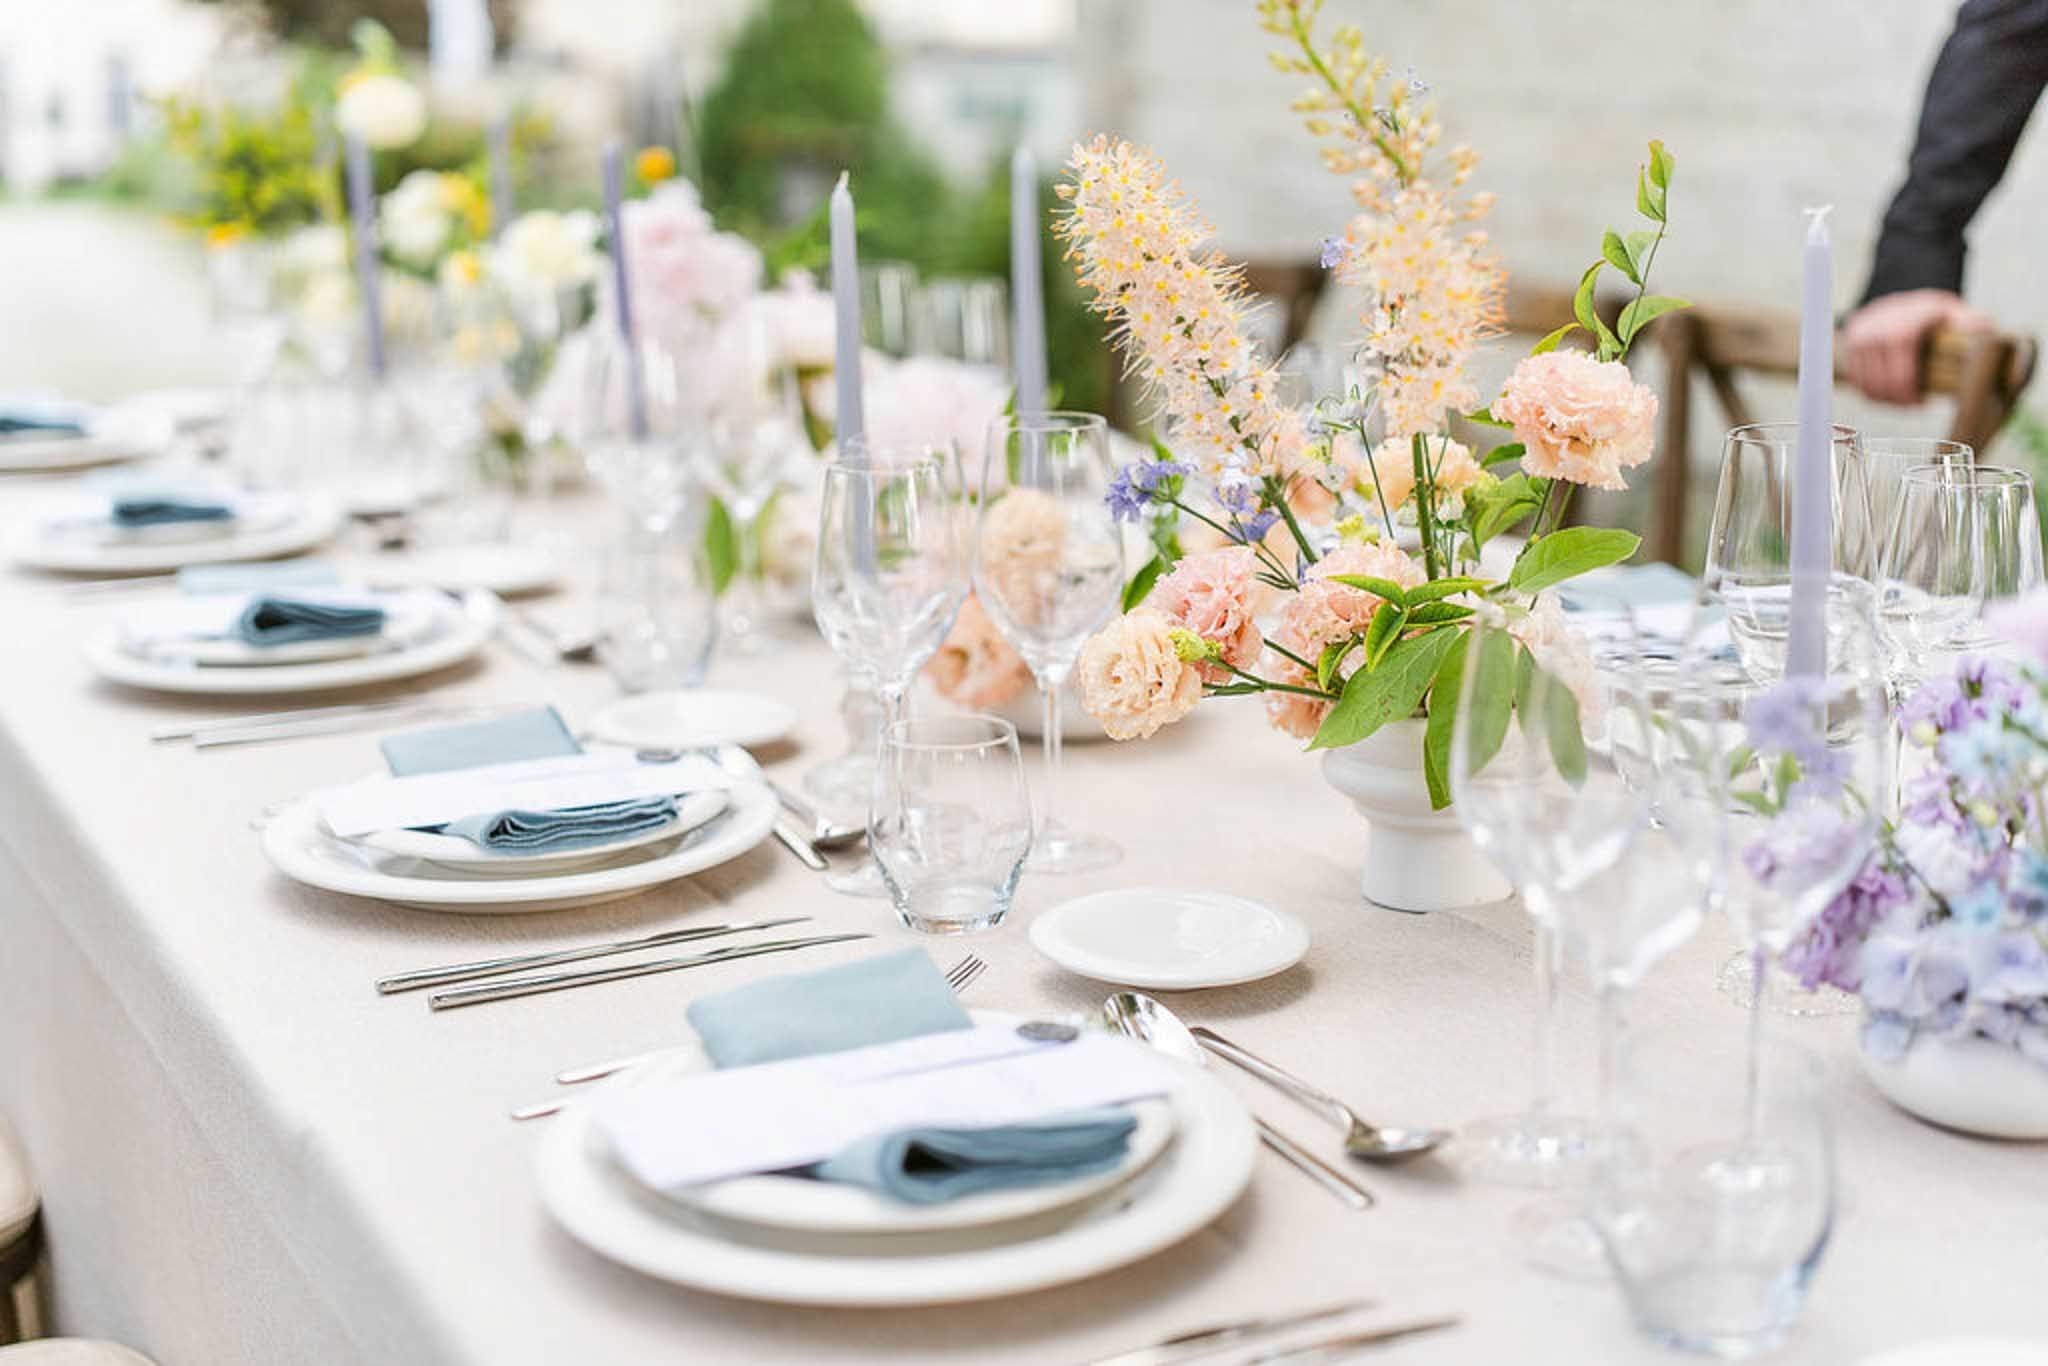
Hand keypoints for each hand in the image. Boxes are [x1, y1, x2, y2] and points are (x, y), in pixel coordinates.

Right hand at [1842, 289, 1992, 403]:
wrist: (1900, 293)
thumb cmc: (1928, 309)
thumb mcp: (1952, 311)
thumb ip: (1970, 322)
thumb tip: (1988, 334)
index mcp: (1903, 327)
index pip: (1901, 374)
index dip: (1908, 395)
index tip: (1919, 404)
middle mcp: (1876, 331)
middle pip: (1882, 382)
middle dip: (1897, 401)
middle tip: (1911, 406)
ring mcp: (1859, 337)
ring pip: (1866, 383)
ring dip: (1882, 399)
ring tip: (1899, 401)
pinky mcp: (1848, 342)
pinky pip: (1855, 378)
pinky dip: (1868, 390)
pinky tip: (1883, 393)